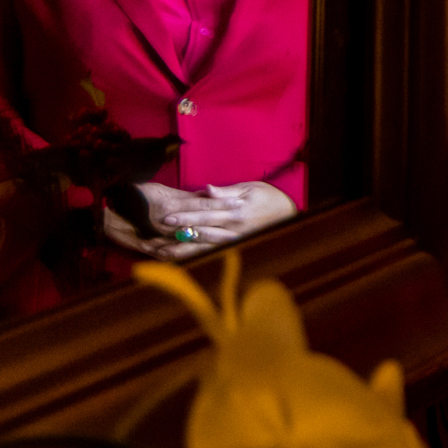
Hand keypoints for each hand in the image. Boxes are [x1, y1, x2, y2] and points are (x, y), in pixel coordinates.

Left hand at [101, 180, 295, 259]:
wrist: (289, 215)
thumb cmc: (269, 197)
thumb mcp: (250, 188)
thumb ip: (226, 192)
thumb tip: (206, 191)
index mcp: (236, 212)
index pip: (205, 214)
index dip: (185, 216)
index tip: (167, 217)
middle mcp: (234, 229)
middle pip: (201, 232)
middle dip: (179, 233)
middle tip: (158, 236)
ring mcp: (235, 241)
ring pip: (205, 247)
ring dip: (183, 249)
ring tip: (163, 251)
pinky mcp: (236, 248)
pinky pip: (212, 253)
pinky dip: (196, 256)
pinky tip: (182, 259)